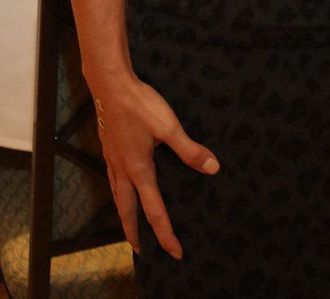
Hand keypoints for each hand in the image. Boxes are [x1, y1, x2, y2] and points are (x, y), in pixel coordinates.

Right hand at [94, 75, 219, 258]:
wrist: (111, 86)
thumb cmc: (141, 105)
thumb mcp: (169, 126)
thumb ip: (189, 150)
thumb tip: (212, 168)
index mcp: (140, 170)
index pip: (155, 210)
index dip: (165, 233)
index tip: (175, 252)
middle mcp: (123, 170)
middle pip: (128, 211)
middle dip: (135, 233)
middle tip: (140, 252)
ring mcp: (113, 160)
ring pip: (117, 197)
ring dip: (124, 215)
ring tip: (129, 226)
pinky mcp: (109, 149)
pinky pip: (112, 180)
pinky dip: (117, 193)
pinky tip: (120, 186)